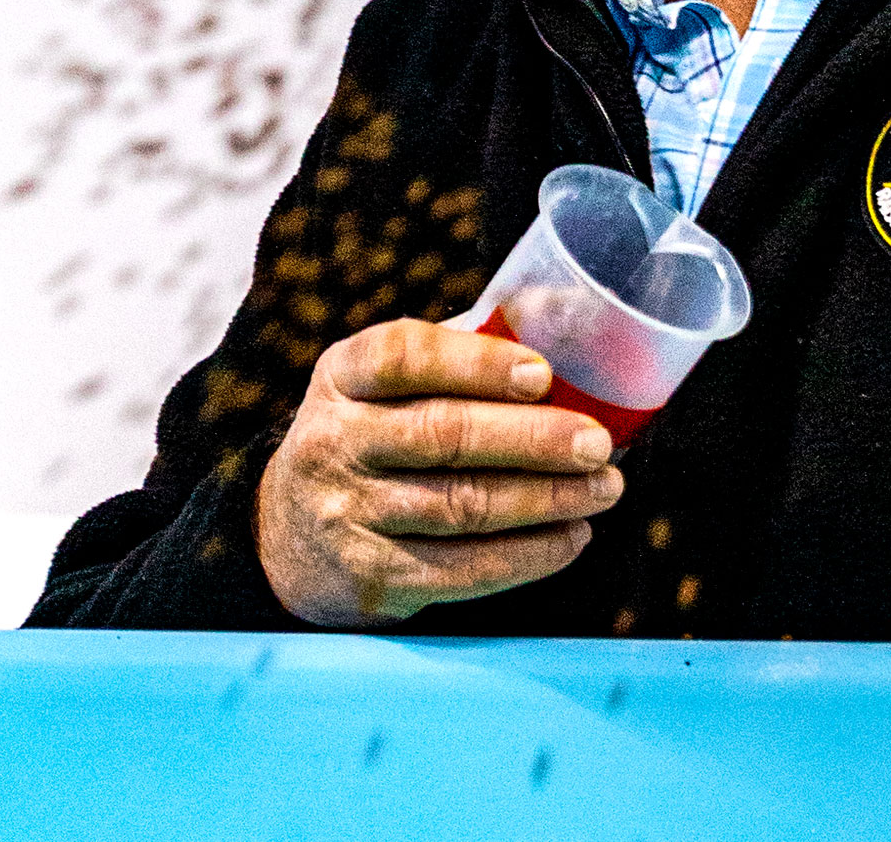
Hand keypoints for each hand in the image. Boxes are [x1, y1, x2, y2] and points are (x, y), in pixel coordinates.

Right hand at [255, 318, 624, 627]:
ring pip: (460, 505)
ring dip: (546, 499)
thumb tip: (568, 314)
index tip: (542, 375)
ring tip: (603, 488)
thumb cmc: (372, 437)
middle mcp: (334, 442)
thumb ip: (463, 349)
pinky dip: (528, 555)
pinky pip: (462, 568)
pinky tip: (571, 537)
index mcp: (342, 376)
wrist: (287, 537)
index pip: (402, 357)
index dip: (477, 364)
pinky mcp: (372, 576)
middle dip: (533, 439)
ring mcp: (348, 514)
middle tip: (597, 443)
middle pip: (443, 435)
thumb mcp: (386, 384)